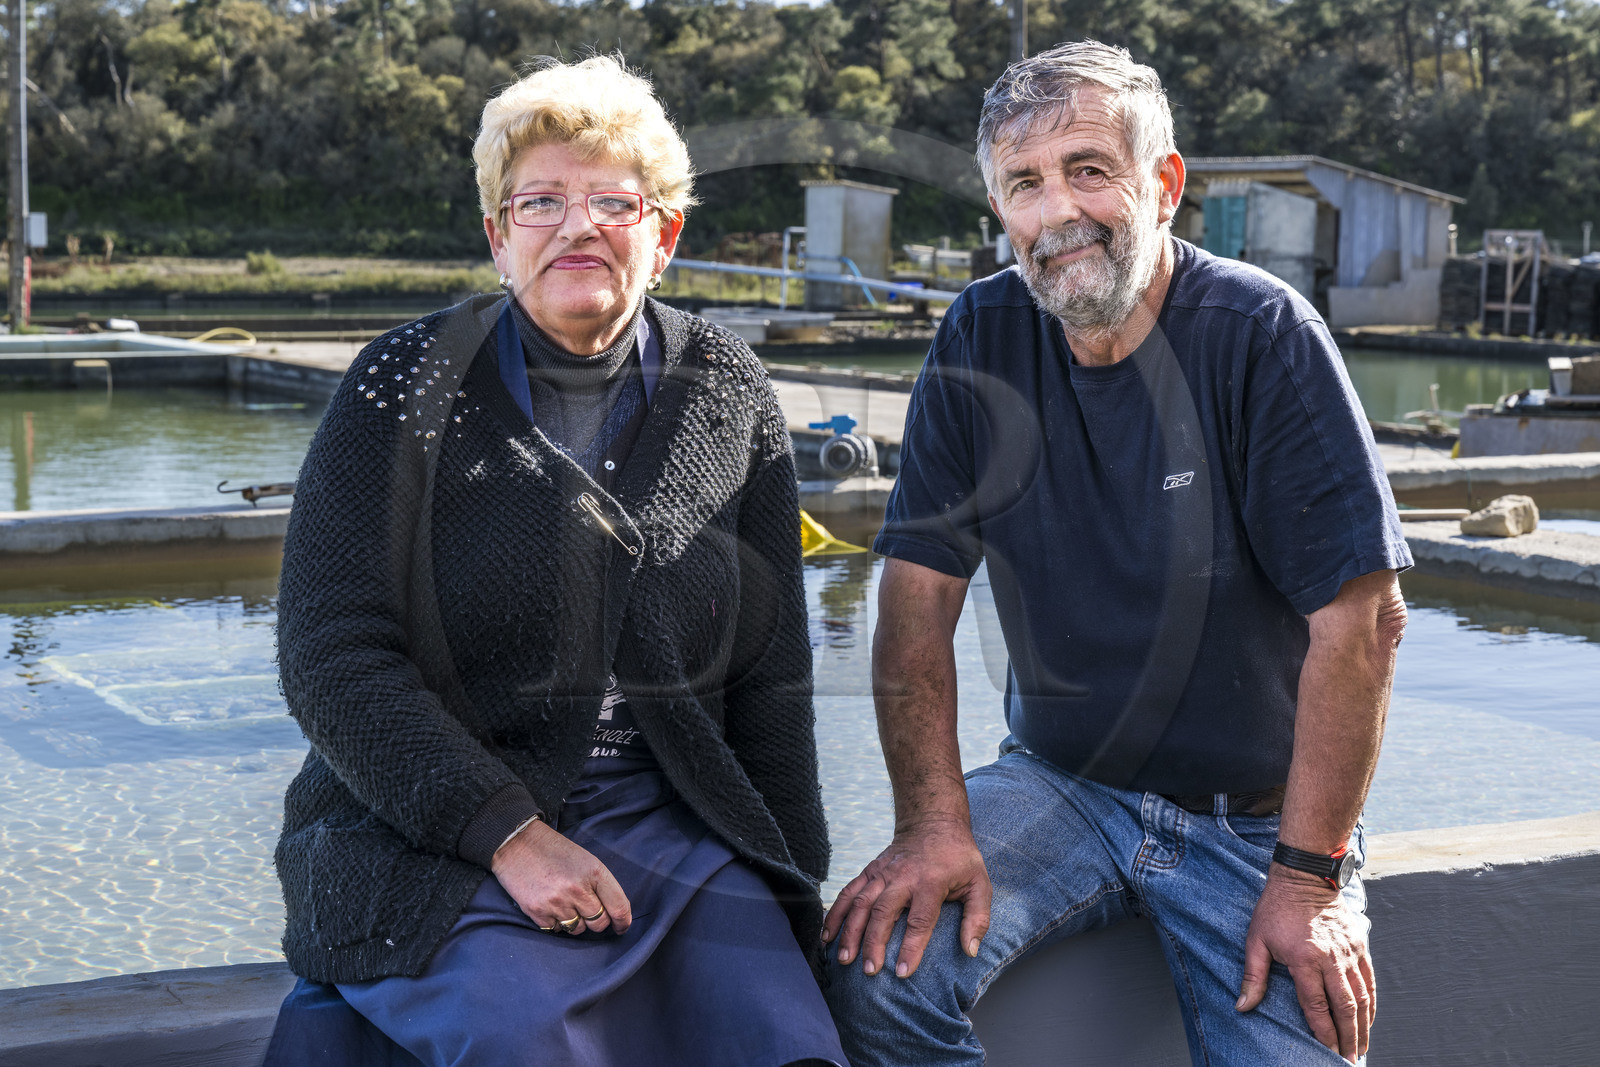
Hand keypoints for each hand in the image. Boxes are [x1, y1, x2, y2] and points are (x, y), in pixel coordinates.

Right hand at [491, 820, 631, 935]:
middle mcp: (578, 889)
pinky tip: (550, 905)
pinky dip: (556, 923)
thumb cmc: (553, 850)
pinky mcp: (538, 912)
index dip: (623, 921)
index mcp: (594, 872)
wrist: (516, 843)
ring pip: (578, 929)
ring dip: (575, 922)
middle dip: (596, 920)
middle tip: (586, 910)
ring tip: (564, 902)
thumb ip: (598, 884)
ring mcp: (557, 902)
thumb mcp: (584, 859)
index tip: (621, 927)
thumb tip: (611, 912)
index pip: (619, 906)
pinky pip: (557, 930)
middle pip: (600, 922)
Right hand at [821, 814, 990, 978]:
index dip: (911, 947)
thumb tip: (970, 950)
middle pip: (883, 912)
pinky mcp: (869, 871)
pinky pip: (847, 892)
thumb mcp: (980, 883)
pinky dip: (835, 913)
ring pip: (860, 903)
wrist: (933, 822)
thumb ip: (978, 918)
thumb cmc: (958, 858)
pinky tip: (826, 935)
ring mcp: (882, 873)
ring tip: (844, 959)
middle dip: (873, 943)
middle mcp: (903, 877)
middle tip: (869, 971)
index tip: (903, 972)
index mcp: (931, 882)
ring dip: (850, 931)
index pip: (919, 920)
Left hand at [1236, 866, 1374, 1062]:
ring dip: (1363, 1026)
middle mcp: (1331, 959)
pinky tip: (1368, 1019)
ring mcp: (1349, 953)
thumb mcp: (1256, 940)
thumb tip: (1242, 1007)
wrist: (1305, 877)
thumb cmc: (1276, 909)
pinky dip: (1371, 1003)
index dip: (1323, 1032)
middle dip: (1349, 1038)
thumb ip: (1253, 977)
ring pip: (1362, 998)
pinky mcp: (1360, 945)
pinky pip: (1370, 981)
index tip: (1326, 1051)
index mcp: (1305, 960)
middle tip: (1349, 1060)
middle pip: (1345, 1008)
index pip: (1316, 1006)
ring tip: (1361, 1047)